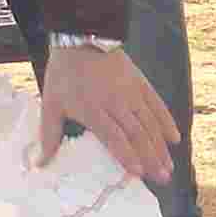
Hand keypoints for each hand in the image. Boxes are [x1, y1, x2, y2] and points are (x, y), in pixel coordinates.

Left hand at [38, 43, 178, 182]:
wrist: (81, 38)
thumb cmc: (64, 73)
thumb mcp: (51, 103)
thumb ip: (49, 135)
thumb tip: (41, 163)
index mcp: (93, 109)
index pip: (114, 137)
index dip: (127, 155)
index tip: (139, 173)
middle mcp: (116, 102)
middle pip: (137, 134)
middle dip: (151, 158)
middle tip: (162, 179)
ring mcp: (131, 92)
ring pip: (150, 123)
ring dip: (161, 146)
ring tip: (169, 167)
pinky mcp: (140, 82)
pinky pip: (157, 104)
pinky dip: (166, 121)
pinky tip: (174, 137)